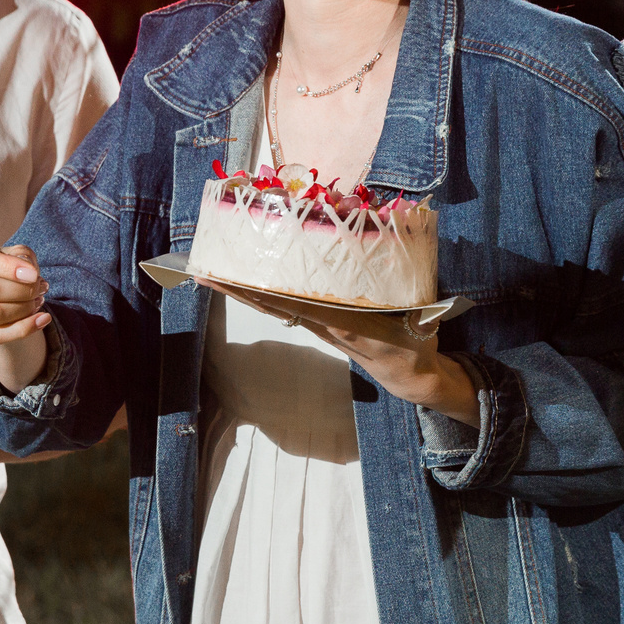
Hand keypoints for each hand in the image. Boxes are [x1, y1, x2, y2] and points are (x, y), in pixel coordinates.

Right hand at [0, 238, 50, 393]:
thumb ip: (20, 256)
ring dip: (22, 309)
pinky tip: (42, 319)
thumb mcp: (8, 251)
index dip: (6, 266)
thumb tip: (30, 274)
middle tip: (40, 287)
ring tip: (38, 300)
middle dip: (20, 289)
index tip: (33, 274)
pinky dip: (23, 329)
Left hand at [221, 284, 479, 424]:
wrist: (410, 378)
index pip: (292, 302)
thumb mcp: (420, 319)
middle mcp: (323, 324)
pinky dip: (264, 293)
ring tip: (212, 273)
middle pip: (270, 303)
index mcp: (342, 323)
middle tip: (202, 271)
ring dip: (243, 290)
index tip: (233, 278)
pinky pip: (286, 306)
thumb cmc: (415, 345)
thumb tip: (411, 246)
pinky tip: (247, 281)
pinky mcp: (322, 324)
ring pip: (274, 304)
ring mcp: (319, 325)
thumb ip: (415, 292)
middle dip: (236, 288)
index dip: (260, 289)